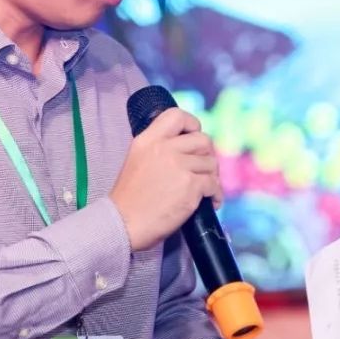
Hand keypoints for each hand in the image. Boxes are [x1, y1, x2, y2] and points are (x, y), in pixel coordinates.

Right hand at [110, 108, 222, 251]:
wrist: (123, 223)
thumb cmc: (129, 199)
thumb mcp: (136, 160)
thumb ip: (158, 149)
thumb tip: (187, 147)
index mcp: (148, 140)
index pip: (177, 115)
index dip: (192, 124)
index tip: (194, 136)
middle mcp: (164, 148)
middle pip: (202, 139)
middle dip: (207, 155)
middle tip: (203, 169)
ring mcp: (179, 166)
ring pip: (211, 163)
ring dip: (212, 176)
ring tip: (205, 189)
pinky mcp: (190, 186)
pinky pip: (214, 184)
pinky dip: (216, 195)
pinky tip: (211, 202)